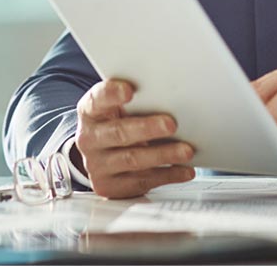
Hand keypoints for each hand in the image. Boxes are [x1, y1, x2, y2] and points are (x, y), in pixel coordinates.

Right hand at [74, 79, 194, 198]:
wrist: (102, 154)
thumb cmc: (119, 120)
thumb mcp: (120, 106)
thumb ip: (139, 98)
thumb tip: (174, 90)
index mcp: (91, 112)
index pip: (97, 100)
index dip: (111, 94)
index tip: (129, 90)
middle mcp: (89, 139)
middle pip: (118, 133)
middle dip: (147, 128)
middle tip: (171, 124)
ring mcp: (97, 165)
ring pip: (132, 160)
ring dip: (163, 155)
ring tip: (186, 151)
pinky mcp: (109, 186)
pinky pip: (141, 181)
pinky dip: (167, 175)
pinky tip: (184, 170)